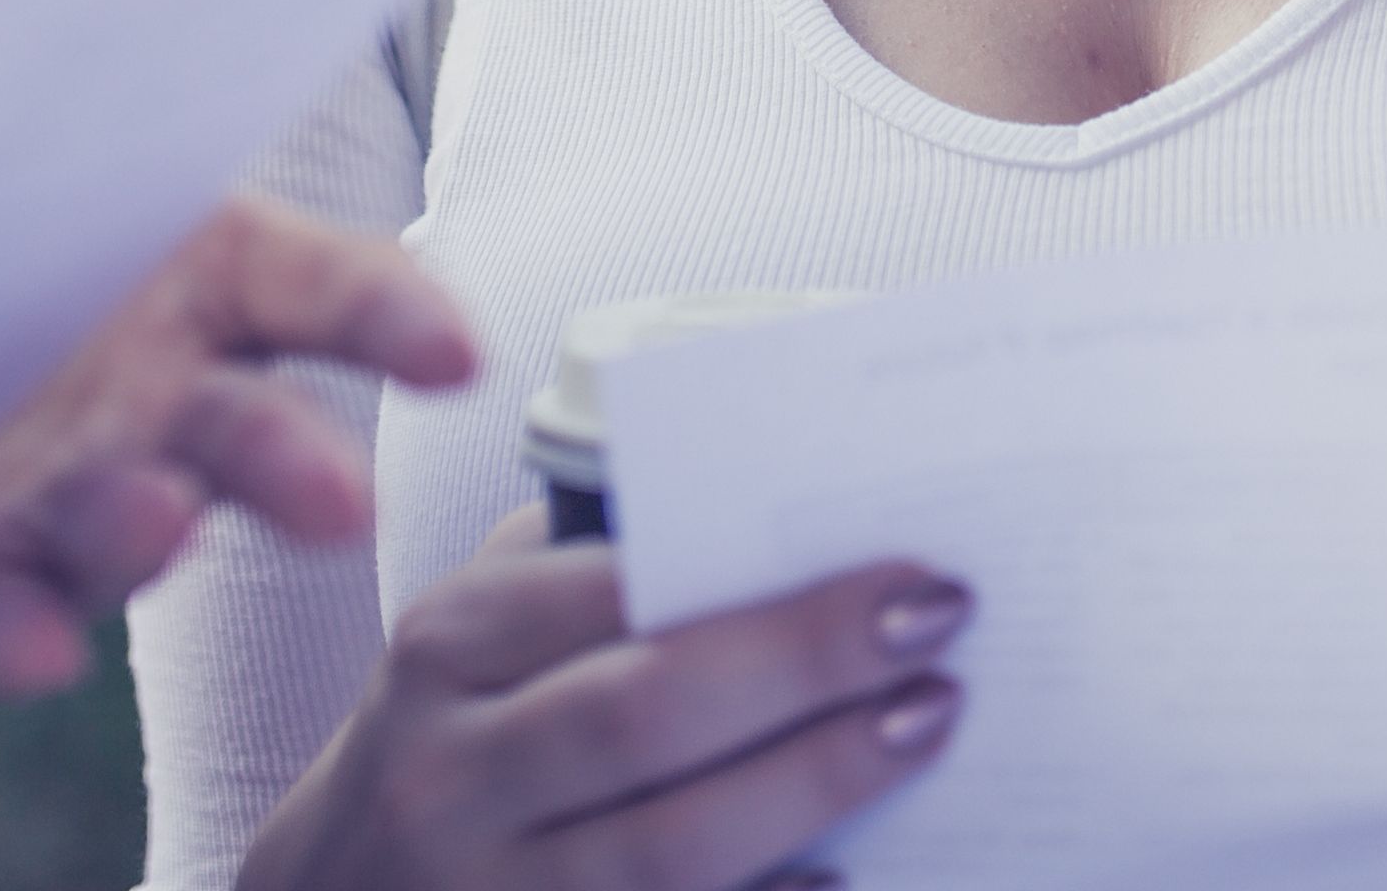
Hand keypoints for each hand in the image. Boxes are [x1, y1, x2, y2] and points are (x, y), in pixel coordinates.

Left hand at [0, 194, 481, 699]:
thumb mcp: (62, 168)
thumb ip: (113, 133)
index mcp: (199, 284)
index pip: (325, 293)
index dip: (394, 319)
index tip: (454, 356)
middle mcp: (152, 408)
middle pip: (244, 435)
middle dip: (296, 468)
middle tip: (341, 502)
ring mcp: (59, 503)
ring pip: (121, 525)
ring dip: (144, 530)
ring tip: (159, 516)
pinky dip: (10, 633)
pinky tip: (32, 643)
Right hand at [240, 510, 965, 890]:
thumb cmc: (449, 742)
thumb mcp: (474, 640)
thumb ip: (585, 578)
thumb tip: (773, 531)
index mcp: (446, 649)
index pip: (617, 600)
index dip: (767, 589)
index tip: (904, 571)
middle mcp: (451, 776)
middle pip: (649, 715)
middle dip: (809, 668)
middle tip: (940, 629)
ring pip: (671, 849)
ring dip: (815, 784)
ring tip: (925, 726)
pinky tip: (851, 873)